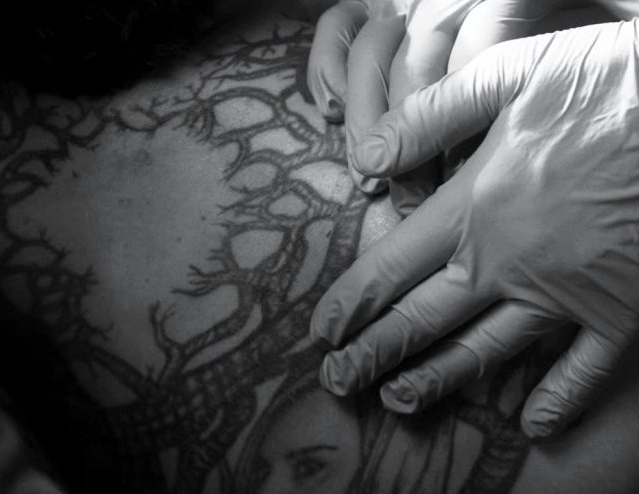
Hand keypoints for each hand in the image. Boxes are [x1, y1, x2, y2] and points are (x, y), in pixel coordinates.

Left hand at [310, 19, 638, 437]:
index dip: (351, 303)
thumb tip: (365, 160)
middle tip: (337, 382)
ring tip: (396, 401)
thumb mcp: (510, 76)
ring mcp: (567, 296)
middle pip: (424, 320)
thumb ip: (431, 119)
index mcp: (476, 207)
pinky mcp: (624, 312)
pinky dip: (557, 398)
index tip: (322, 331)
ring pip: (486, 352)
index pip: (392, 268)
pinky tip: (530, 425)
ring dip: (437, 381)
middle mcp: (509, 263)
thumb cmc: (609, 83)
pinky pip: (585, 370)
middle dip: (374, 353)